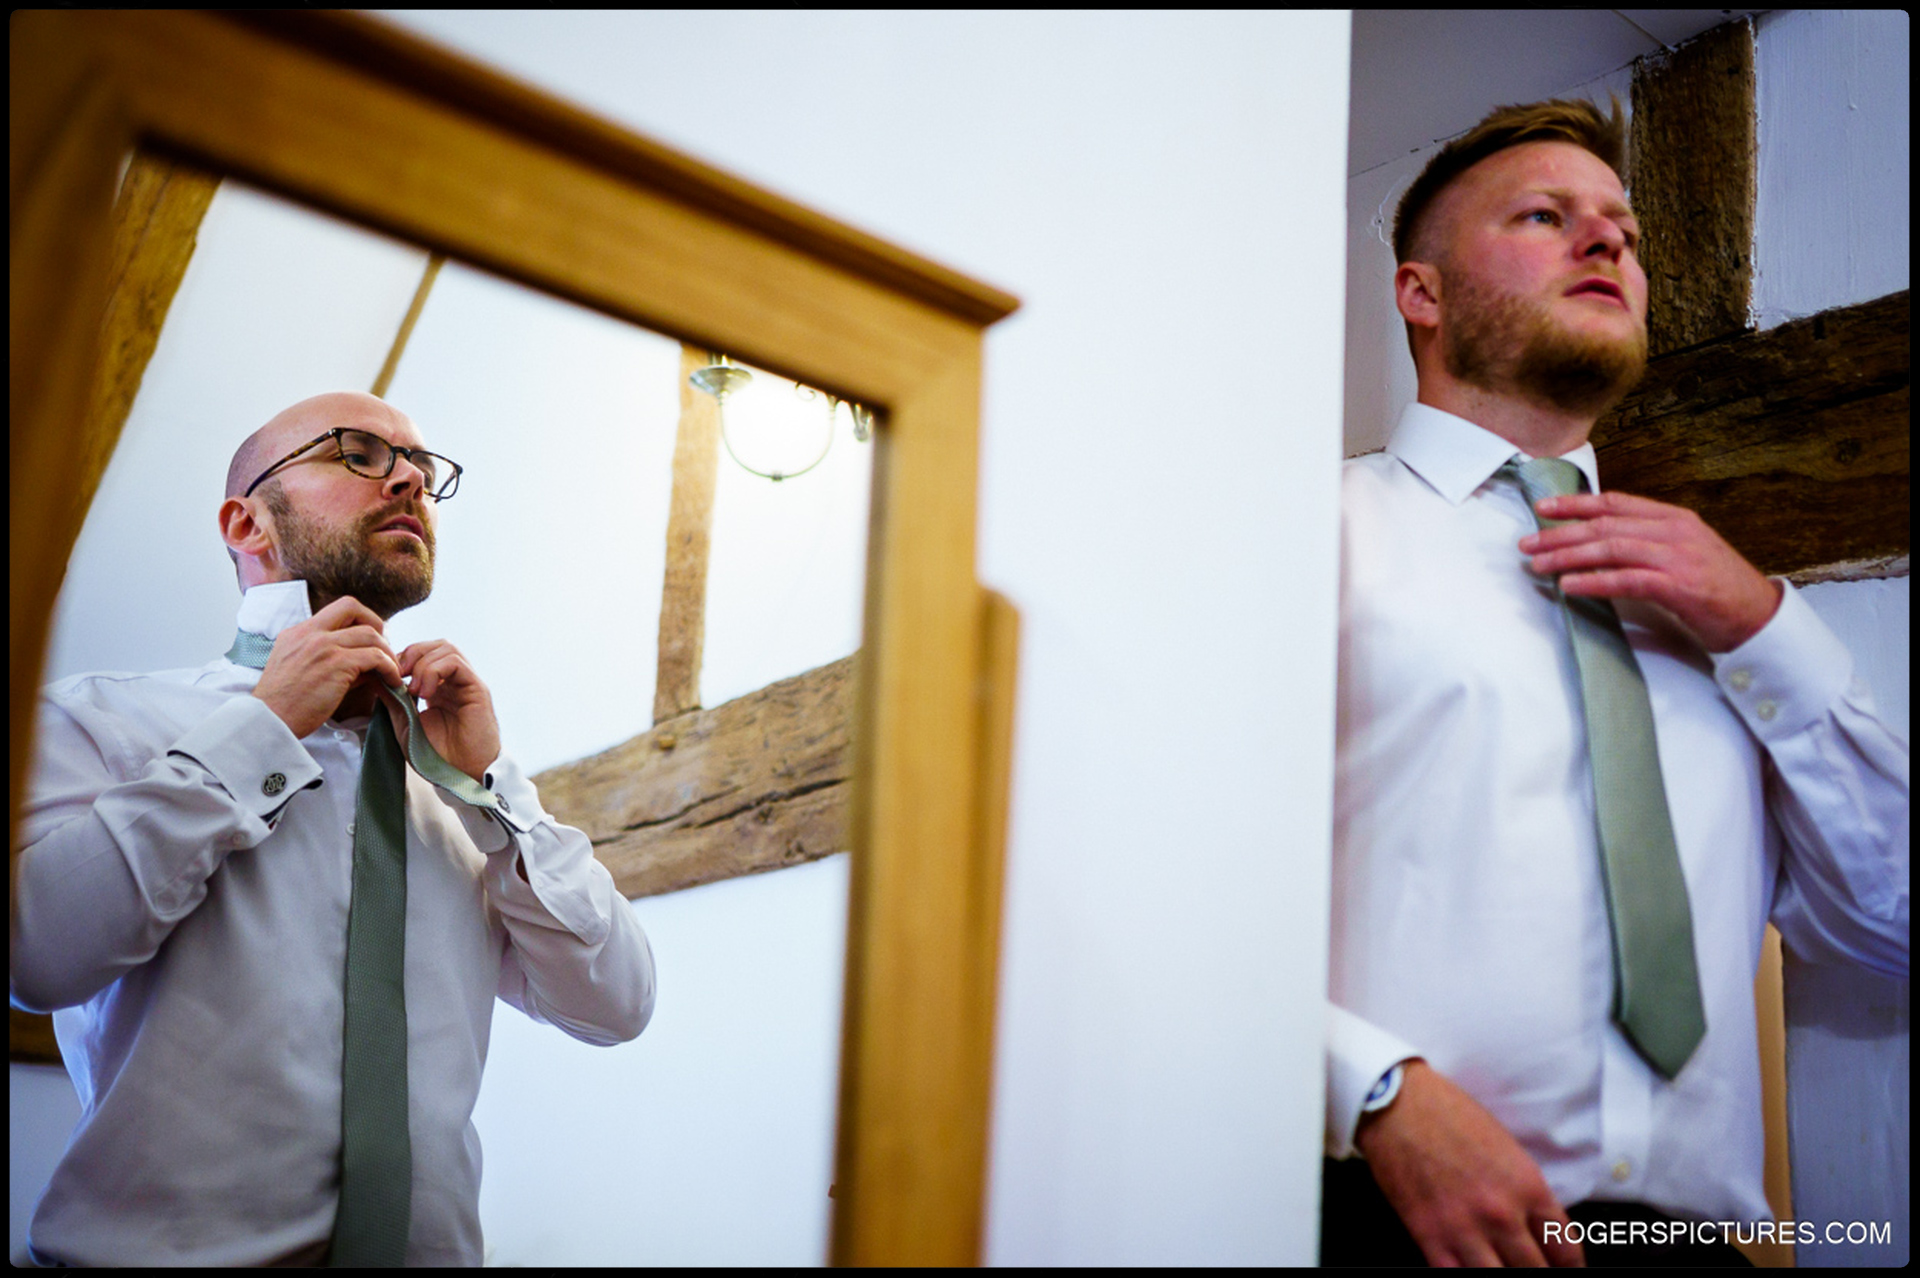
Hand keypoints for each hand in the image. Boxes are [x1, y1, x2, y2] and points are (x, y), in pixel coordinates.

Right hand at [251, 598, 400, 739]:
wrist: (268, 721)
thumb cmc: (284, 704)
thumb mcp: (296, 668)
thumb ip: (326, 658)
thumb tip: (363, 662)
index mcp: (298, 632)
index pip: (337, 609)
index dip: (359, 618)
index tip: (369, 639)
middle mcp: (310, 633)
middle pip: (353, 607)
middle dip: (376, 623)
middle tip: (384, 648)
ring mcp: (323, 646)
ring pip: (370, 633)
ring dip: (387, 652)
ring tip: (392, 671)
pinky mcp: (336, 664)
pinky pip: (375, 657)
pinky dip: (389, 668)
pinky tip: (392, 682)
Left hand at [394, 639, 499, 784]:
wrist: (459, 774)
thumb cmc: (435, 755)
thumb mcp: (405, 724)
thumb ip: (393, 700)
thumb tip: (375, 676)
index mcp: (439, 687)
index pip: (423, 654)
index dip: (402, 659)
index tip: (388, 677)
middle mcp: (454, 681)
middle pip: (435, 645)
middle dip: (411, 654)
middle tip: (398, 675)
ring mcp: (466, 683)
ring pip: (446, 648)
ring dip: (422, 664)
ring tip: (414, 689)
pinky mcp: (477, 689)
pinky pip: (456, 663)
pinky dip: (435, 671)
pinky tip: (426, 692)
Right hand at [1355, 1060, 1583, 1266]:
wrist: (1397, 1104)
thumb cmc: (1448, 1114)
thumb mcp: (1505, 1146)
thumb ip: (1523, 1190)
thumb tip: (1533, 1224)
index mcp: (1528, 1186)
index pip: (1565, 1248)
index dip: (1568, 1265)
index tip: (1561, 1267)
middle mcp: (1502, 1213)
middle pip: (1535, 1270)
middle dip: (1537, 1273)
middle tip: (1532, 1267)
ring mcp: (1466, 1228)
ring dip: (1505, 1275)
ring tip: (1501, 1267)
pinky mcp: (1430, 1236)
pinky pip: (1457, 1276)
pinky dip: (1467, 1275)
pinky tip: (1470, 1267)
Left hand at [1520, 491, 1783, 651]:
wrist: (1758, 616)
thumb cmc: (1716, 587)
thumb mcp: (1683, 551)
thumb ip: (1647, 540)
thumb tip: (1597, 541)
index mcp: (1673, 518)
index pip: (1614, 503)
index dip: (1575, 504)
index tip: (1543, 508)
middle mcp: (1674, 531)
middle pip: (1605, 525)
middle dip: (1560, 533)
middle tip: (1527, 544)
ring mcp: (1677, 557)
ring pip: (1611, 549)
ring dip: (1568, 556)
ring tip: (1538, 566)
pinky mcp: (1679, 587)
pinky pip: (1626, 580)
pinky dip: (1594, 581)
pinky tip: (1570, 586)